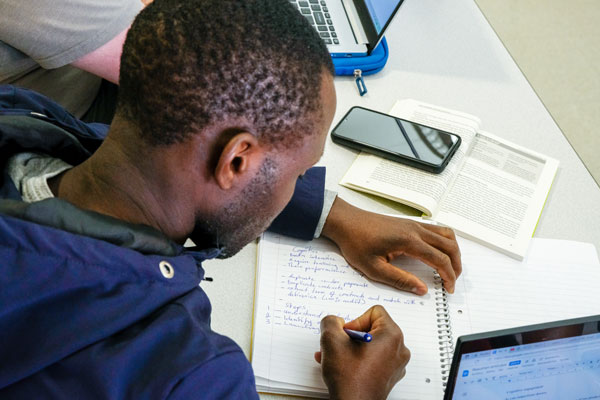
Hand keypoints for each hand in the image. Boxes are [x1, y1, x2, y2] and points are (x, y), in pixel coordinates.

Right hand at [315, 305, 409, 399]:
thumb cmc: (349, 378)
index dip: (355, 320)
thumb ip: (331, 321)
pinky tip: (343, 366)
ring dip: (352, 347)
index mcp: (392, 335)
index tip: (346, 335)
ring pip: (371, 344)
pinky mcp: (390, 376)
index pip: (374, 312)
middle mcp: (399, 349)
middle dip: (351, 335)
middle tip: (341, 345)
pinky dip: (358, 359)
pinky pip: (374, 358)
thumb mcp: (331, 339)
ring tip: (336, 356)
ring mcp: (396, 364)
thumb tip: (334, 321)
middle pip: (373, 328)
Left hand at [321, 198, 461, 293]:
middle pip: (449, 245)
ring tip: (450, 268)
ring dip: (453, 251)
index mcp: (408, 240)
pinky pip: (436, 229)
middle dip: (456, 265)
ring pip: (446, 234)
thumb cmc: (355, 242)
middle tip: (453, 281)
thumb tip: (422, 289)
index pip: (439, 259)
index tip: (449, 288)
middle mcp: (415, 229)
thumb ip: (399, 280)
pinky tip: (439, 253)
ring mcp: (413, 224)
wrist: (345, 222)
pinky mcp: (409, 223)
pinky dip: (445, 242)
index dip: (448, 276)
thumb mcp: (374, 268)